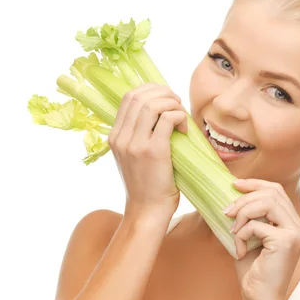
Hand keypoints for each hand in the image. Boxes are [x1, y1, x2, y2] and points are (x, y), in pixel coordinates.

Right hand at [108, 83, 187, 225]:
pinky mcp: (153, 151)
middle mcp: (121, 138)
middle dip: (163, 92)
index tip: (166, 98)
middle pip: (140, 96)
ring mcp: (135, 144)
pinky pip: (168, 119)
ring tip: (182, 116)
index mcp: (114, 136)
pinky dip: (179, 117)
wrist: (147, 210)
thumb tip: (159, 110)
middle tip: (177, 104)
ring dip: (172, 103)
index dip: (150, 90)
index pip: (129, 97)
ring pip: (153, 104)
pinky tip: (184, 129)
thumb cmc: (147, 184)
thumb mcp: (133, 156)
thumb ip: (138, 134)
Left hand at [225, 179, 299, 299]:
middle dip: (244, 199)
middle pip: (272, 192)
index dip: (255, 183)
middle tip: (226, 212)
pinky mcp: (286, 241)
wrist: (259, 299)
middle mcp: (298, 226)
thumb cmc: (253, 271)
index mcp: (293, 223)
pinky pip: (256, 225)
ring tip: (233, 231)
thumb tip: (231, 193)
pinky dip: (241, 234)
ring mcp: (295, 233)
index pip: (277, 190)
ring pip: (266, 202)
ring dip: (242, 213)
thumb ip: (249, 216)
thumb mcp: (249, 236)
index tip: (234, 184)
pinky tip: (239, 250)